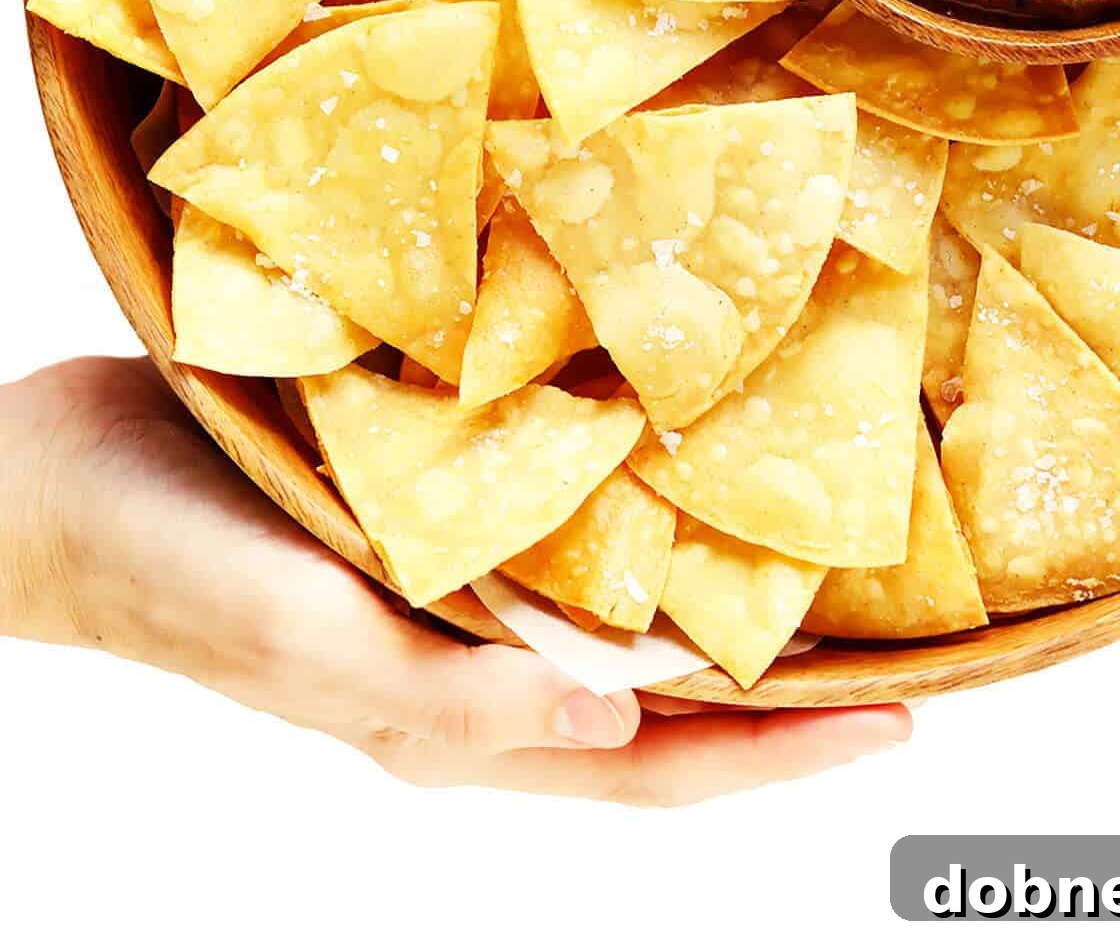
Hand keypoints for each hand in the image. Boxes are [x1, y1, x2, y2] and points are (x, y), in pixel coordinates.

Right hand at [0, 357, 909, 801]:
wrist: (49, 483)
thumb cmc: (163, 563)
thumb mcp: (305, 633)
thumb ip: (449, 688)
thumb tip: (619, 719)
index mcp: (446, 727)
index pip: (653, 772)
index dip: (780, 758)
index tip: (901, 725)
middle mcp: (464, 675)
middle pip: (658, 719)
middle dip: (781, 706)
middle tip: (904, 660)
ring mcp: (442, 603)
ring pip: (615, 634)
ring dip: (714, 618)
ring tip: (815, 568)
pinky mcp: (417, 522)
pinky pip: (554, 547)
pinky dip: (631, 534)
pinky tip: (671, 476)